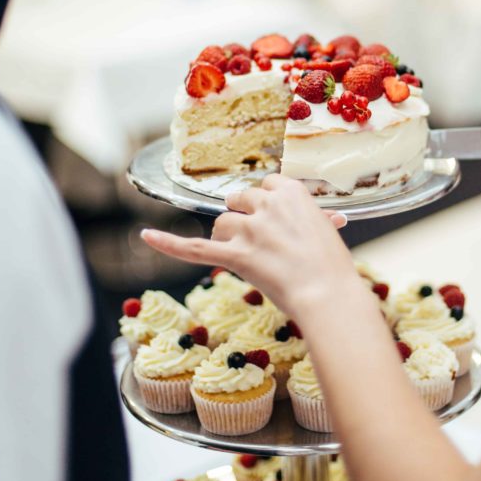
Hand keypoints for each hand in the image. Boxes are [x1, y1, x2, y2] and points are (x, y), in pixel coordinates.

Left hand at [141, 175, 358, 316]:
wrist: (329, 294)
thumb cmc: (334, 267)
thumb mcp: (327, 232)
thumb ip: (315, 220)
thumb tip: (328, 220)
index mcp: (291, 191)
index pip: (266, 186)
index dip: (266, 204)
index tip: (274, 218)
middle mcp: (267, 203)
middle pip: (239, 200)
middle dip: (244, 217)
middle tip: (261, 241)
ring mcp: (249, 229)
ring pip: (223, 224)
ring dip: (229, 237)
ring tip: (248, 257)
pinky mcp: (234, 255)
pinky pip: (194, 248)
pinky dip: (168, 243)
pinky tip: (146, 236)